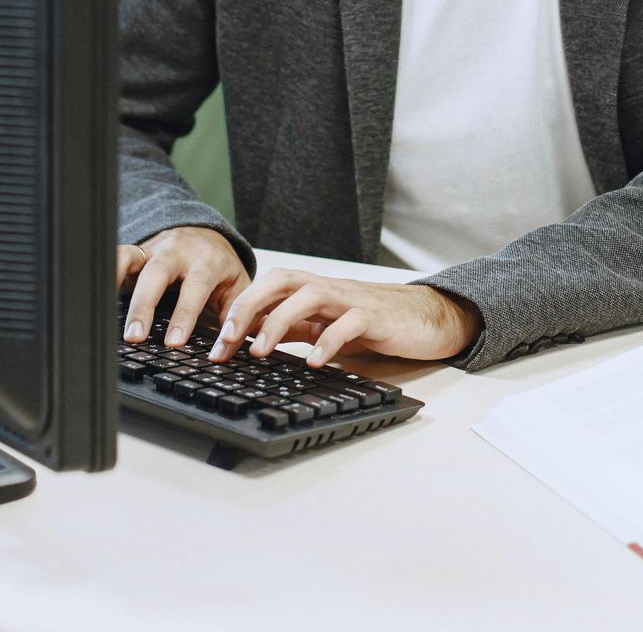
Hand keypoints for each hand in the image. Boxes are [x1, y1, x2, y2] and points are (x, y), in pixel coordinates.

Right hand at [119, 227, 249, 348]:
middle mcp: (178, 252)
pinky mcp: (136, 252)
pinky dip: (106, 273)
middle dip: (145, 306)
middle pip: (158, 273)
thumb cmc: (220, 268)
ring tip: (106, 318)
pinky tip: (97, 297)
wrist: (206, 236)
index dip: (185, 314)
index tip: (174, 342)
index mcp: (207, 260)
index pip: (196, 287)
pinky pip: (117, 256)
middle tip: (135, 338)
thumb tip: (232, 350)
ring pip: (131, 261)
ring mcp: (153, 249)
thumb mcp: (237, 288)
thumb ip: (236, 317)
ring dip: (117, 286)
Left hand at [207, 268, 481, 367]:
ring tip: (260, 351)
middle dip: (249, 307)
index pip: (267, 289)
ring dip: (279, 321)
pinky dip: (328, 340)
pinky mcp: (376, 316)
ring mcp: (352, 300)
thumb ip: (293, 328)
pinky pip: (349, 322)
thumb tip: (252, 340)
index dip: (239, 311)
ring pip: (309, 295)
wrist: (425, 317)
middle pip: (281, 281)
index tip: (217, 344)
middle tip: (227, 341)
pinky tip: (313, 361)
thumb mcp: (324, 325)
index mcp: (313, 291)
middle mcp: (328, 289)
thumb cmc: (374, 321)